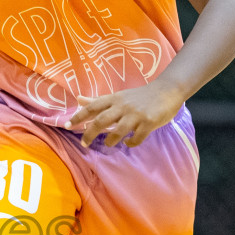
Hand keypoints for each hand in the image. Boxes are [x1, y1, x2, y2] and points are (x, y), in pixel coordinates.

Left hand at [66, 82, 184, 148]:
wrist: (168, 90)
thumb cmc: (140, 96)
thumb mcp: (118, 96)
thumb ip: (98, 100)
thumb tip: (78, 100)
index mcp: (115, 99)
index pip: (92, 106)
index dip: (78, 116)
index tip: (67, 125)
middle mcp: (123, 106)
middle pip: (101, 120)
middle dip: (90, 133)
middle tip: (84, 143)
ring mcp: (136, 115)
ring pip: (118, 131)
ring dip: (111, 140)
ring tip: (109, 143)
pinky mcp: (149, 122)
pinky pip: (137, 138)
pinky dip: (130, 143)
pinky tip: (129, 142)